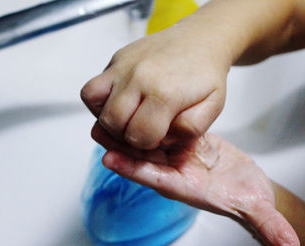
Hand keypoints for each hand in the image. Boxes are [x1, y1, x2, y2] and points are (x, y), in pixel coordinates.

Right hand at [81, 24, 229, 149]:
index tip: (157, 137)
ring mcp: (123, 66)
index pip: (139, 137)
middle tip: (142, 130)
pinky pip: (92, 88)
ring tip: (128, 118)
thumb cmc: (206, 76)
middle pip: (112, 123)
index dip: (148, 145)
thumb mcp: (212, 108)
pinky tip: (119, 104)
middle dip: (126, 136)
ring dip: (108, 119)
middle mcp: (139, 77)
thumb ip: (189, 130)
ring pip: (94, 104)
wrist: (200, 40)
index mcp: (165, 93)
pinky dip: (98, 102)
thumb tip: (161, 136)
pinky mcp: (116, 60)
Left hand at [91, 122, 299, 245]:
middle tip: (98, 128)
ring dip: (129, 130)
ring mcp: (179, 156)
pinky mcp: (186, 142)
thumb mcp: (258, 210)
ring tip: (106, 114)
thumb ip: (270, 226)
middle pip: (144, 157)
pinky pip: (164, 130)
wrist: (248, 188)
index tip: (110, 159)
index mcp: (187, 188)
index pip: (157, 179)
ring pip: (150, 141)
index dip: (135, 169)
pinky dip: (151, 120)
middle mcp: (176, 171)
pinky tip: (137, 106)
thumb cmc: (247, 200)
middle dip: (121, 145)